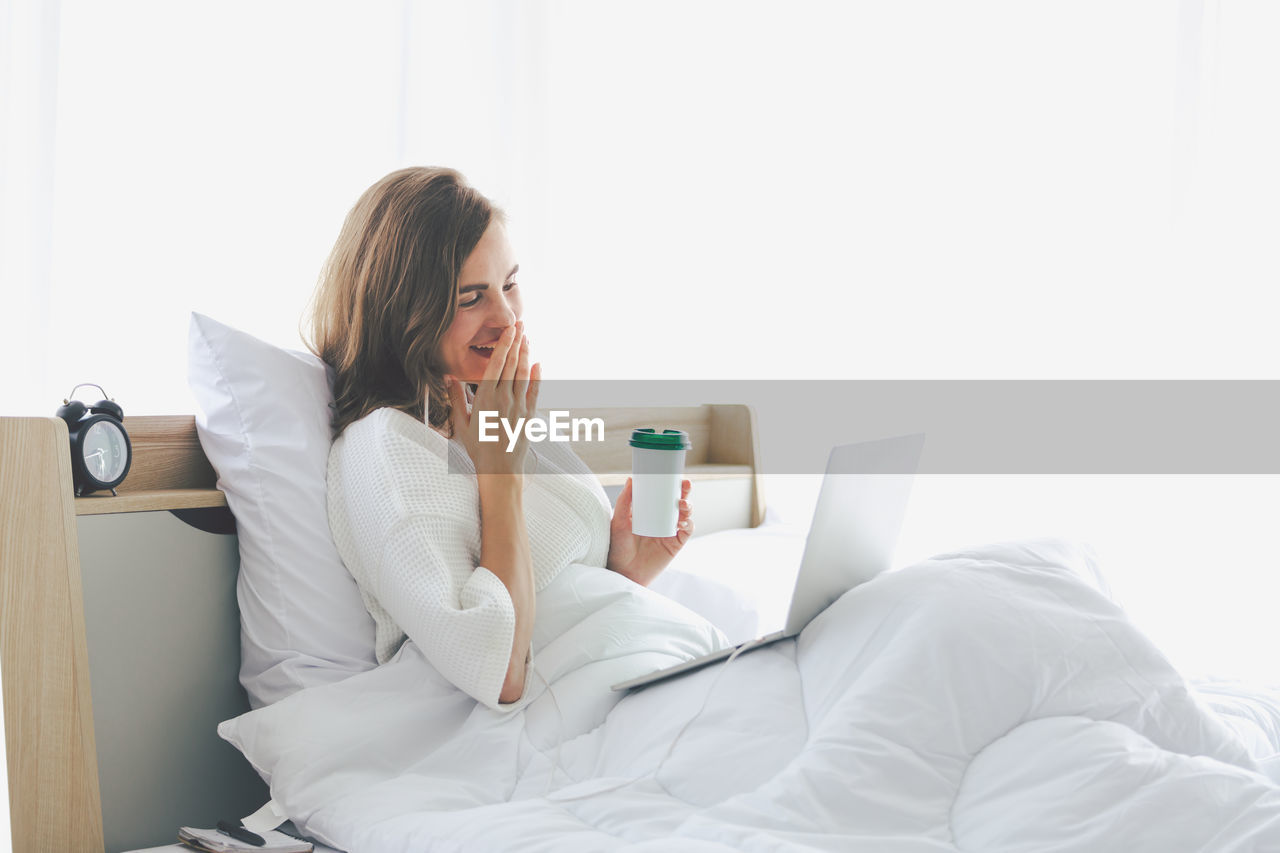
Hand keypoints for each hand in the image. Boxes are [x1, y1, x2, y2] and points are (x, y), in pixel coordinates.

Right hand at [442, 321, 541, 476]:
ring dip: (526, 354)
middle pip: (512, 364)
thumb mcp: (460, 423)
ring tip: (527, 337)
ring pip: (524, 374)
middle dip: (517, 342)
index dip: (504, 345)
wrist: (499, 470)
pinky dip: (537, 376)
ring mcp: (519, 407)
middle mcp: (504, 399)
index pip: (496, 364)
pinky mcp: (530, 416)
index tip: (509, 330)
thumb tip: (448, 376)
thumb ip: (455, 397)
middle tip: (520, 324)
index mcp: (485, 399)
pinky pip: (535, 391)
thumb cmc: (477, 447)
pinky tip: (538, 363)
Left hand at [606, 478, 692, 585]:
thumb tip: (631, 479)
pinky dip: (689, 524)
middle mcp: (661, 519)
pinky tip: (684, 521)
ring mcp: (670, 531)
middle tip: (684, 484)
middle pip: (677, 501)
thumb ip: (624, 501)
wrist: (623, 571)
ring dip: (688, 506)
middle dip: (684, 491)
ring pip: (685, 514)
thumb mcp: (618, 522)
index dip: (670, 484)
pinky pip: (687, 531)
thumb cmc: (618, 547)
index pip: (662, 494)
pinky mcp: (675, 543)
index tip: (673, 474)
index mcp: (649, 511)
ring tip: (682, 504)